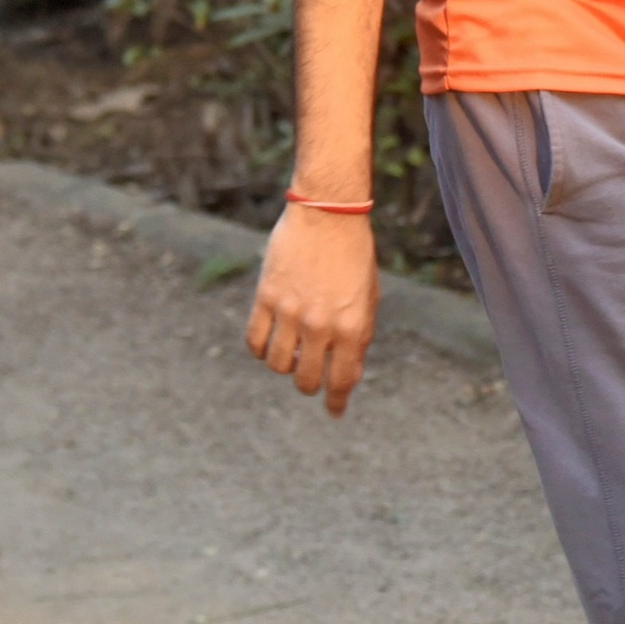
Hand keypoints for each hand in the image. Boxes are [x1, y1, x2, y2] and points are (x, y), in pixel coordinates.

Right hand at [245, 203, 380, 416]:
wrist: (328, 211)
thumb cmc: (354, 254)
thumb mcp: (369, 296)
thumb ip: (360, 336)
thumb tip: (348, 374)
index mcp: (353, 325)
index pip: (342, 380)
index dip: (337, 402)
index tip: (334, 412)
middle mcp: (321, 323)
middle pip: (306, 379)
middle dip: (310, 384)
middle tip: (311, 377)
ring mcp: (290, 310)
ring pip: (278, 364)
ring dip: (286, 366)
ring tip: (293, 352)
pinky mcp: (266, 296)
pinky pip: (255, 341)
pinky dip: (262, 349)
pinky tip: (272, 340)